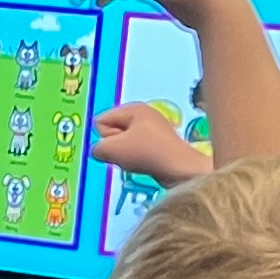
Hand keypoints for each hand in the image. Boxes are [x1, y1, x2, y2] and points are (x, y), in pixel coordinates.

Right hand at [91, 102, 213, 186]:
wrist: (183, 171)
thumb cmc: (148, 154)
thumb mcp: (111, 150)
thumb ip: (97, 148)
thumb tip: (101, 152)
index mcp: (133, 108)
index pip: (100, 122)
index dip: (106, 138)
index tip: (123, 145)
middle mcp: (144, 114)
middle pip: (112, 131)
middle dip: (117, 146)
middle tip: (131, 154)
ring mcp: (153, 128)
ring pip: (124, 143)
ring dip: (127, 155)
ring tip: (140, 160)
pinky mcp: (160, 143)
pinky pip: (137, 150)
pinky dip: (139, 159)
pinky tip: (148, 164)